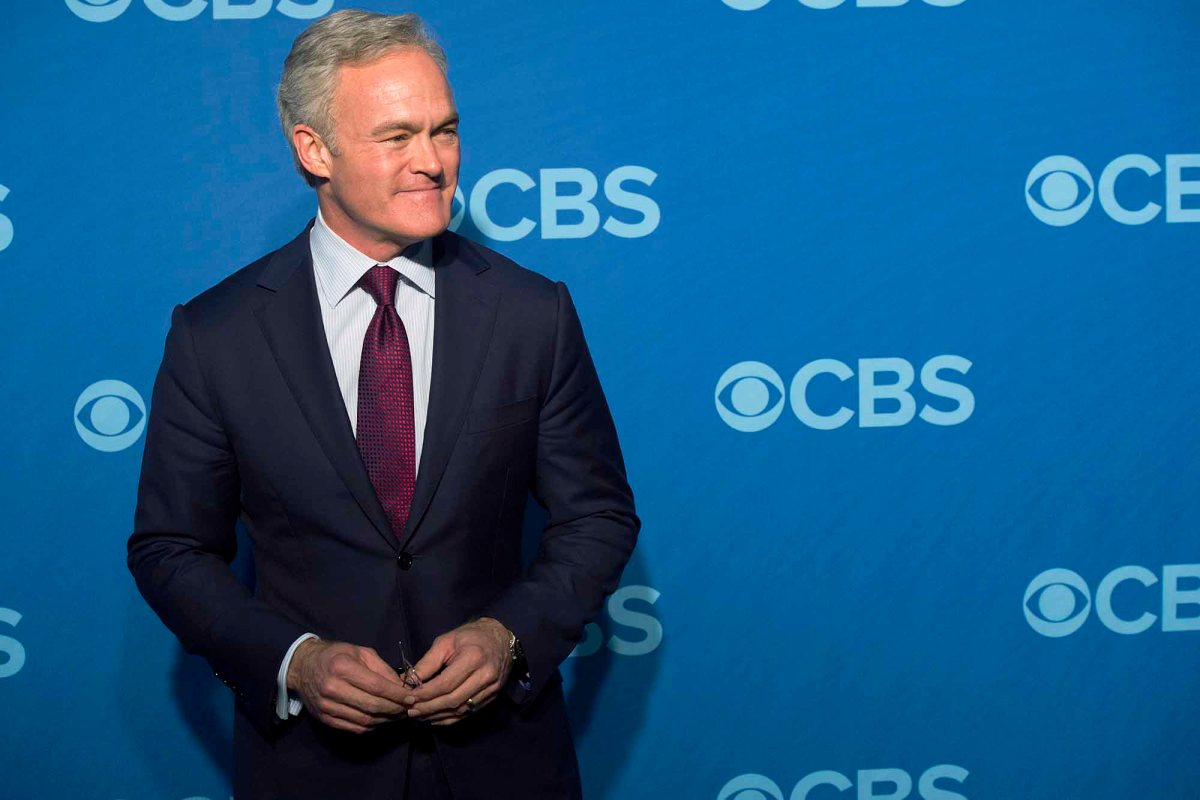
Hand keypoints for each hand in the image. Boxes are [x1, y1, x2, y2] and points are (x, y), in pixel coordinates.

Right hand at [287, 638, 409, 733]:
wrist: (303, 667)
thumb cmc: (336, 655)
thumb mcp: (361, 652)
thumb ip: (382, 669)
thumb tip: (401, 686)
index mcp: (342, 667)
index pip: (376, 686)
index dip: (397, 694)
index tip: (412, 697)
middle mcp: (332, 688)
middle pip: (371, 706)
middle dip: (394, 709)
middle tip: (409, 709)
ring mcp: (326, 706)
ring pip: (364, 720)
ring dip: (385, 720)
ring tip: (398, 715)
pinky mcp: (324, 719)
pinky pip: (353, 728)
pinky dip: (371, 726)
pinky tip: (382, 720)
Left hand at [403, 617, 511, 725]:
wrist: (500, 640)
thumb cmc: (470, 637)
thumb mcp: (446, 641)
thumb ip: (428, 662)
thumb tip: (409, 681)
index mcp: (474, 658)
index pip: (446, 684)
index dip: (426, 694)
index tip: (409, 698)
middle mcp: (485, 676)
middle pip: (453, 700)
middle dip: (429, 708)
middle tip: (410, 711)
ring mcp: (491, 689)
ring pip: (460, 710)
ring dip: (437, 716)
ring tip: (419, 715)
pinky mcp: (492, 697)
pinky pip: (468, 713)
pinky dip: (450, 718)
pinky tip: (435, 717)